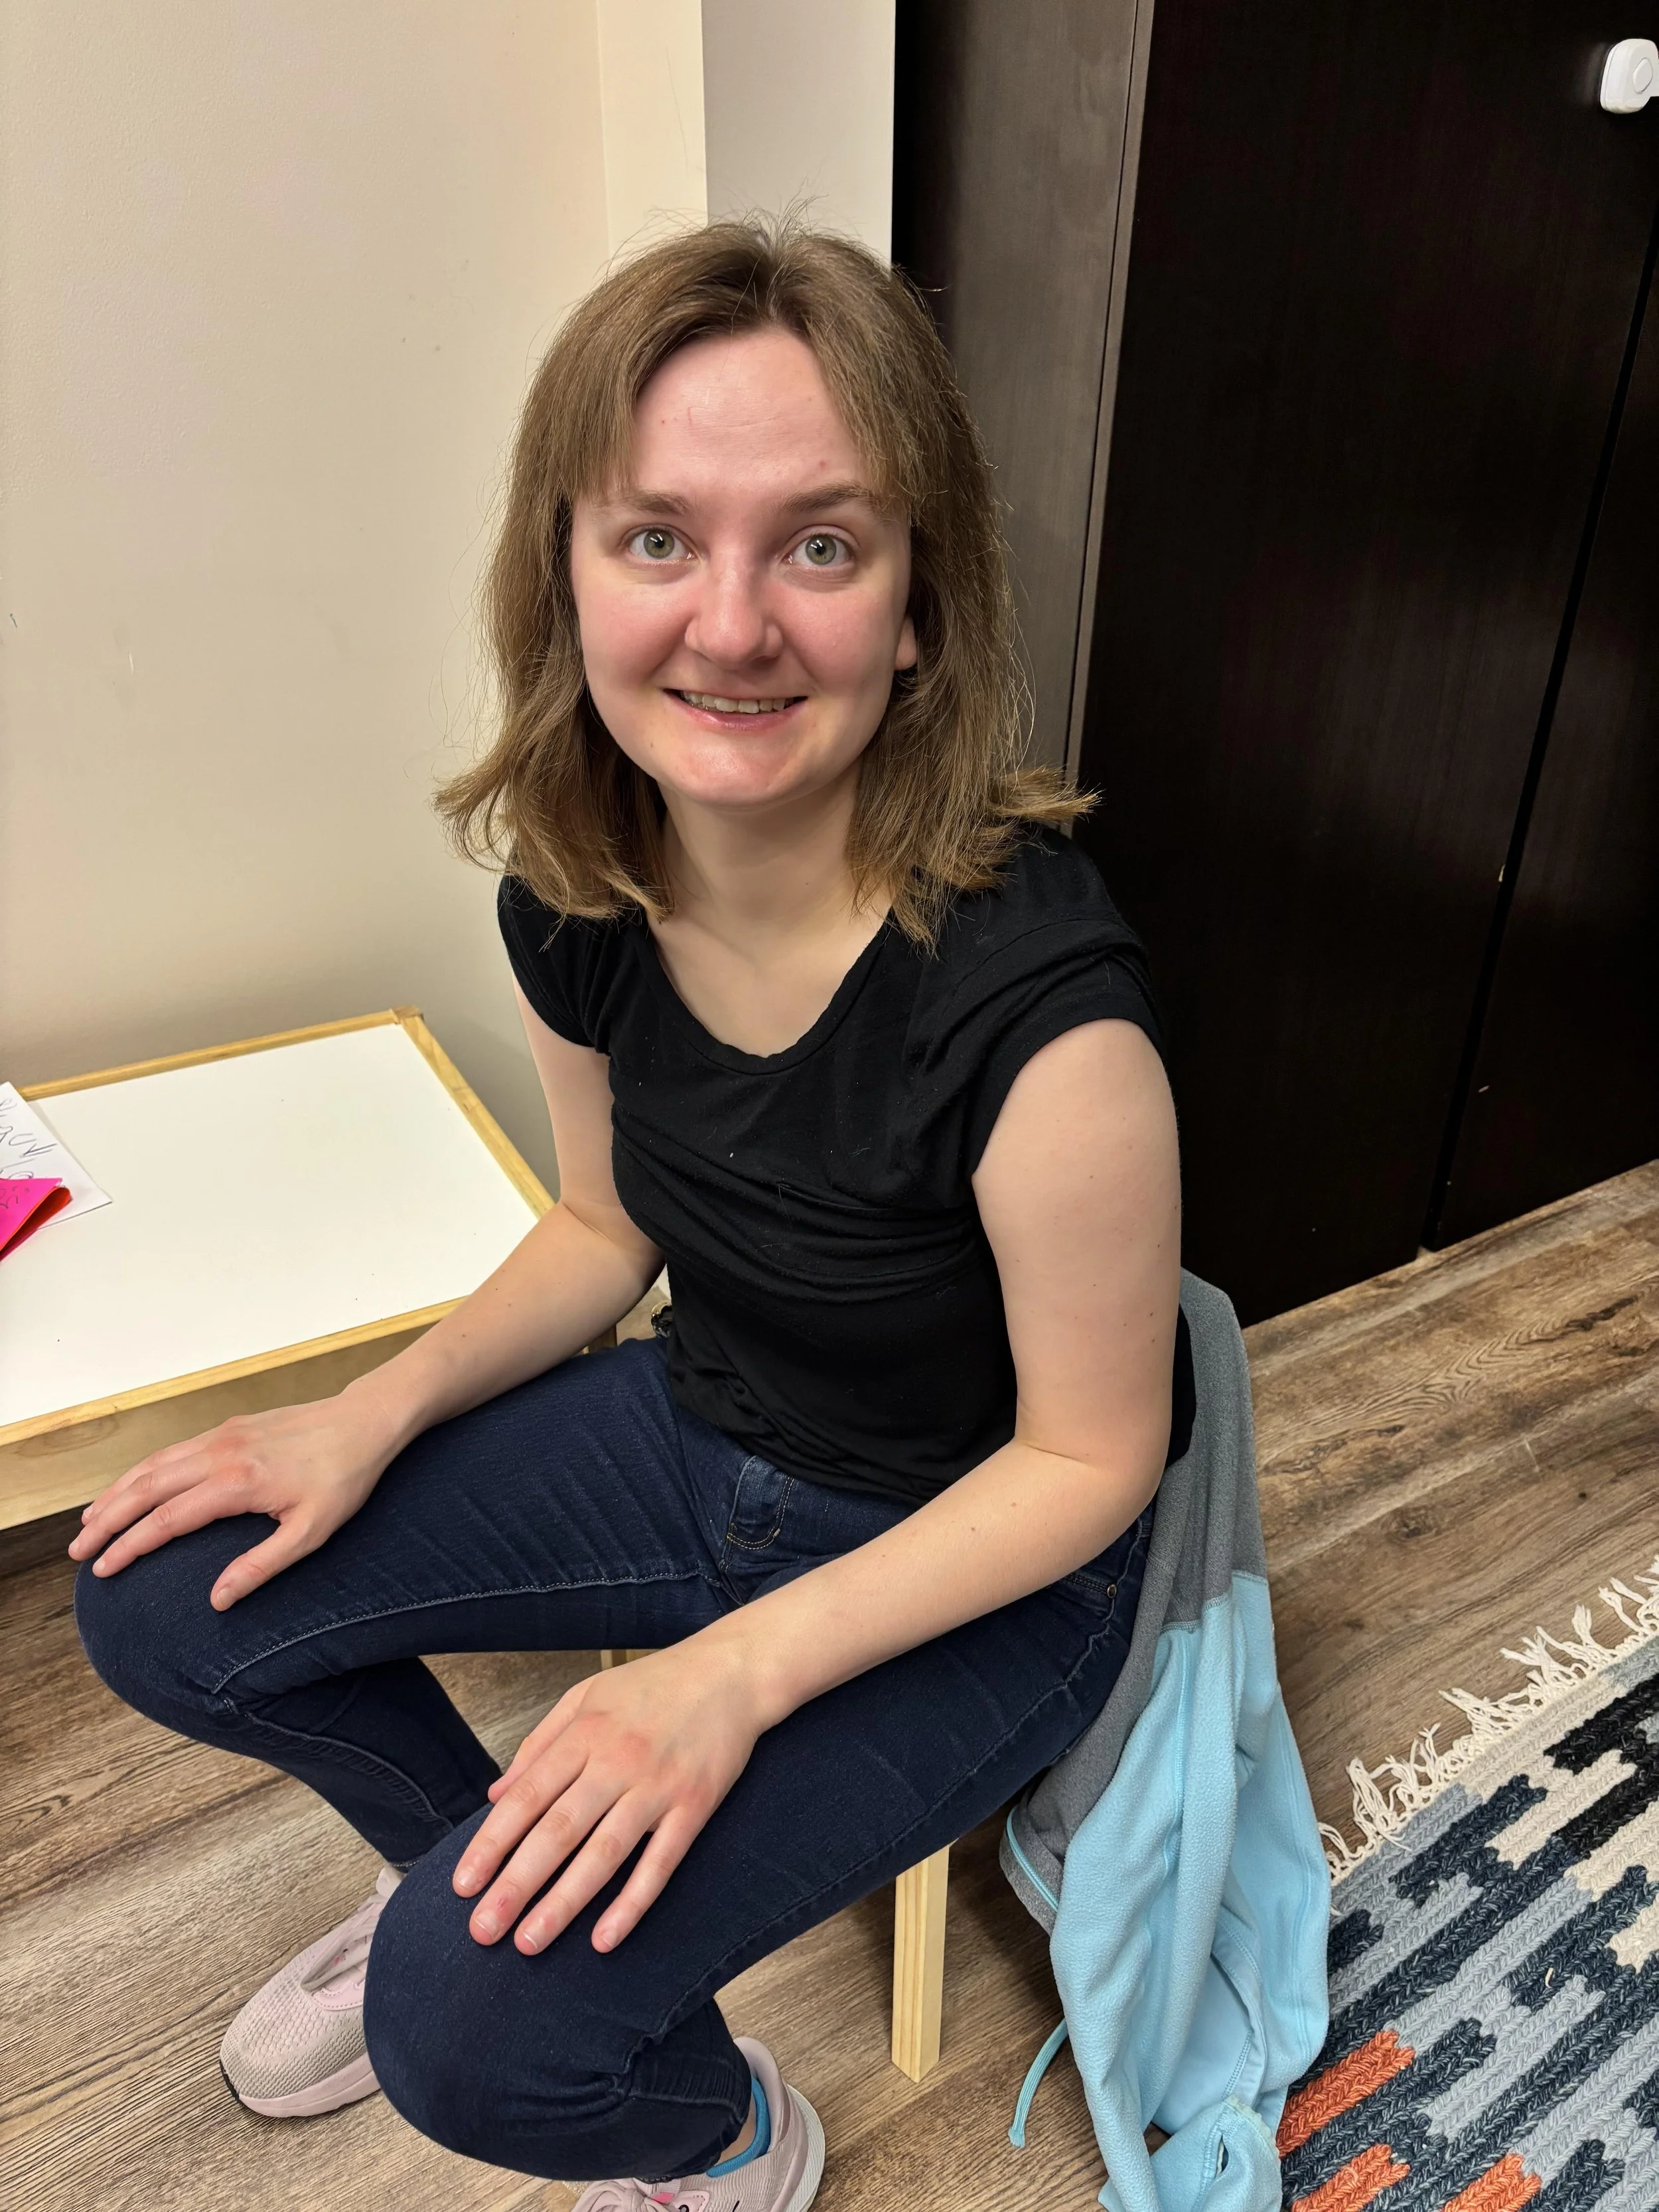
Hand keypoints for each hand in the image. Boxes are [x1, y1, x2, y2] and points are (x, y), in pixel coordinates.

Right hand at [67, 1387, 404, 1606]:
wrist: (365, 1421)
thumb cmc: (345, 1478)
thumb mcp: (311, 1532)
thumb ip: (261, 1565)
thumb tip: (216, 1600)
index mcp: (237, 1483)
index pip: (166, 1520)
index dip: (129, 1547)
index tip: (103, 1570)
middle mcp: (220, 1453)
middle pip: (146, 1488)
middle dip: (107, 1520)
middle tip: (78, 1552)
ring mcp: (222, 1435)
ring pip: (153, 1464)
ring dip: (117, 1493)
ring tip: (89, 1522)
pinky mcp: (229, 1426)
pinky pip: (172, 1451)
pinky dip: (142, 1471)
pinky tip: (132, 1486)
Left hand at [453, 1637, 765, 1954]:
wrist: (731, 1671)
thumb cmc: (654, 1684)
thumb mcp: (587, 1696)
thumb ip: (540, 1743)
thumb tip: (495, 1795)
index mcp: (584, 1733)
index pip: (527, 1797)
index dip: (492, 1843)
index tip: (463, 1885)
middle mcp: (617, 1761)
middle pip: (558, 1831)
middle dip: (516, 1884)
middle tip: (483, 1930)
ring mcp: (658, 1787)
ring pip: (604, 1854)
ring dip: (564, 1903)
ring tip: (529, 1943)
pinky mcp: (695, 1807)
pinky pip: (660, 1862)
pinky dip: (633, 1903)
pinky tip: (605, 1939)